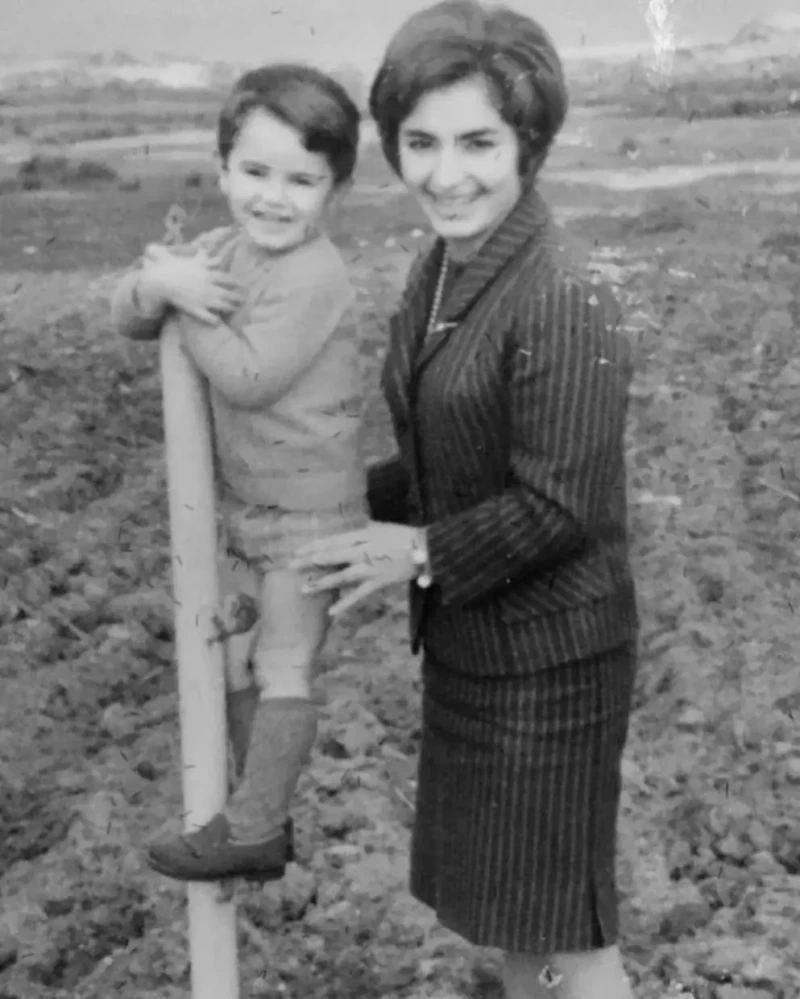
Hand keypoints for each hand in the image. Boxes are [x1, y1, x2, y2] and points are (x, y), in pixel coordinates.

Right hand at [140, 247, 242, 324]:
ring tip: (234, 310)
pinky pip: (208, 317)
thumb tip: (204, 249)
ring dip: (229, 308)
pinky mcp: (196, 309)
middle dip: (235, 296)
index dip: (234, 282)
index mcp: (207, 274)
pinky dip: (214, 320)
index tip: (241, 284)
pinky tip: (218, 322)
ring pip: (221, 305)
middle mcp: (209, 287)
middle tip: (242, 299)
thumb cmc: (173, 267)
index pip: (225, 278)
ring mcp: (204, 299)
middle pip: (226, 292)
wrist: (162, 280)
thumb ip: (199, 256)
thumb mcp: (190, 259)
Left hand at [288, 522, 420, 617]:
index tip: (297, 550)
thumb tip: (349, 533)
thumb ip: (362, 530)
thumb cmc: (403, 535)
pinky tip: (332, 611)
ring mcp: (368, 569)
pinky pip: (358, 595)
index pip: (331, 541)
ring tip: (304, 588)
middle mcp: (360, 552)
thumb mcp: (380, 527)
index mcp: (360, 536)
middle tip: (291, 566)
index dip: (313, 546)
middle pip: (330, 557)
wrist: (425, 550)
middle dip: (309, 562)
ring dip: (321, 582)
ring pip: (340, 576)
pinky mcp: (377, 583)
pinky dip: (345, 604)